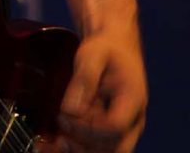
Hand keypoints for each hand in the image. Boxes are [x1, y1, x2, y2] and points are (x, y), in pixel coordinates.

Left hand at [57, 26, 146, 152]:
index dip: (89, 128)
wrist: (116, 46)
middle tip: (60, 131)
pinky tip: (58, 144)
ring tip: (56, 141)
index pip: (115, 127)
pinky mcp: (112, 132)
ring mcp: (124, 129)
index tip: (65, 116)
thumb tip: (71, 110)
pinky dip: (80, 148)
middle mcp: (133, 121)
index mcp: (132, 100)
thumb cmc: (106, 47)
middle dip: (85, 146)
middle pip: (114, 148)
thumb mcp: (93, 53)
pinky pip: (100, 149)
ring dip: (82, 150)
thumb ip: (84, 79)